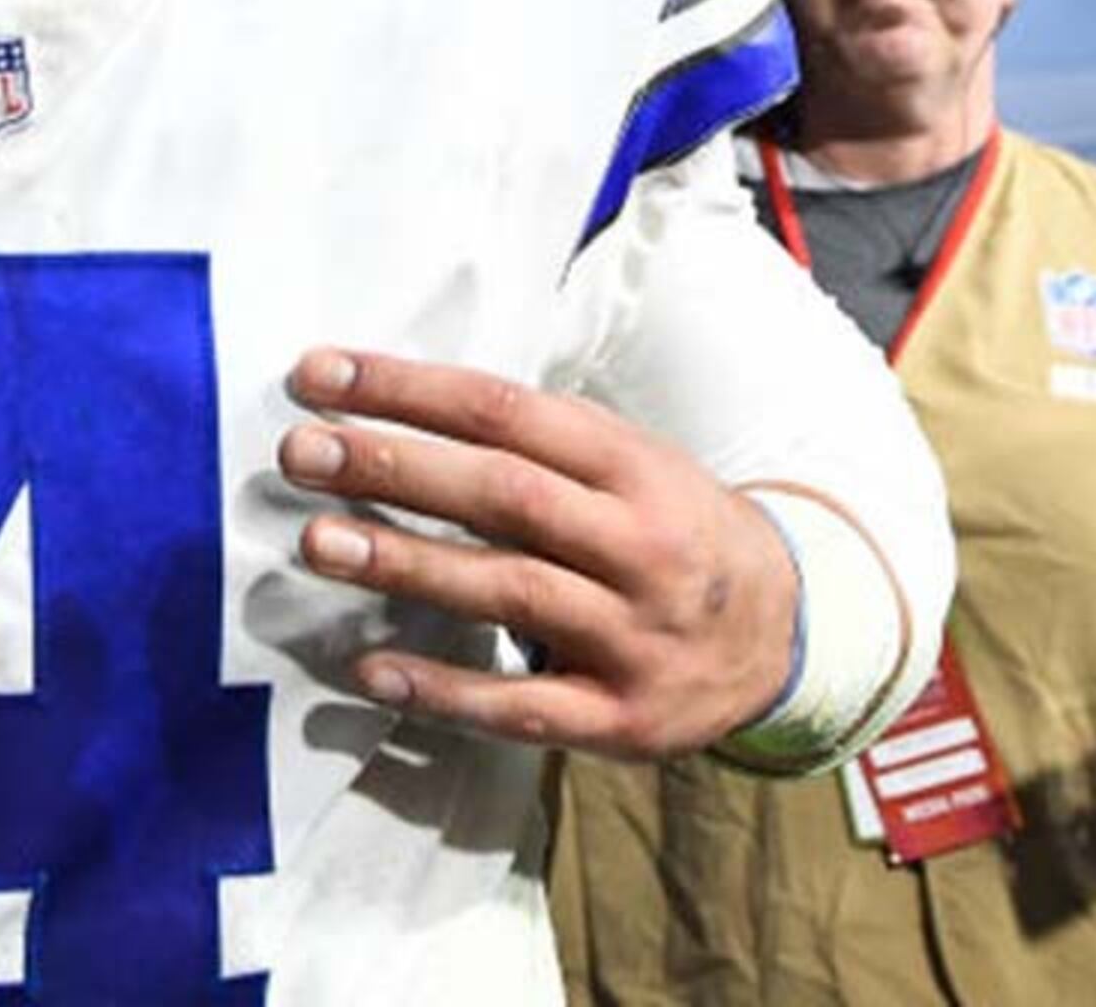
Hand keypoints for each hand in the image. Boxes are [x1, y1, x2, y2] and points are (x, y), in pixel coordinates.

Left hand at [277, 347, 798, 757]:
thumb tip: (392, 411)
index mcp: (637, 467)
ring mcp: (636, 636)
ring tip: (317, 542)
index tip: (320, 376)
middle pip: (504, 494)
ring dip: (406, 564)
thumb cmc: (675, 532)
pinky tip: (373, 670)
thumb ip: (534, 443)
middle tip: (302, 451)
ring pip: (509, 591)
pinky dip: (445, 690)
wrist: (793, 638)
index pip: (507, 411)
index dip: (409, 389)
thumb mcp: (634, 465)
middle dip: (395, 468)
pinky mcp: (625, 720)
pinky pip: (525, 706)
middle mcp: (643, 545)